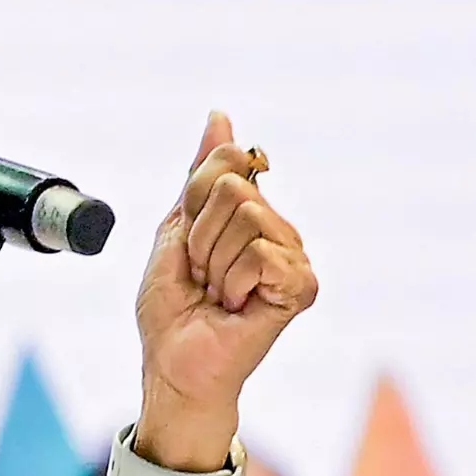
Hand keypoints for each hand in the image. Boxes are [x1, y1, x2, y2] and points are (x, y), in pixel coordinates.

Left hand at [132, 112, 317, 472]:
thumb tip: (219, 116)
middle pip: (231, 186)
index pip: (225, 163)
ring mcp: (294, 257)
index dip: (191, 202)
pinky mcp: (302, 287)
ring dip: (213, 259)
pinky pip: (260, 252)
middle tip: (201, 273)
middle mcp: (279, 230)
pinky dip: (232, 280)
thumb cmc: (173, 303)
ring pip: (246, 216)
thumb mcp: (176, 226)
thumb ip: (200, 173)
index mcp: (251, 213)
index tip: (188, 239)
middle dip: (198, 233)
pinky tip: (235, 304)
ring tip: (217, 291)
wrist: (173, 358)